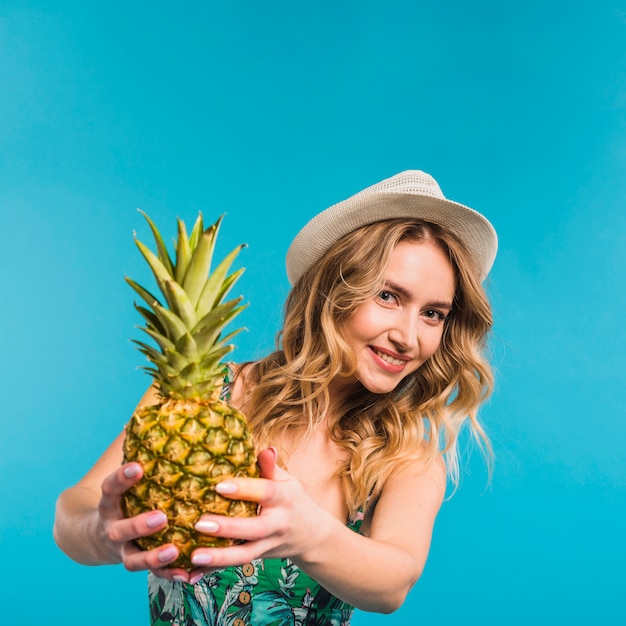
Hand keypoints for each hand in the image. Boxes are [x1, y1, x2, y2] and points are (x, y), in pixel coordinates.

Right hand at [99, 462, 202, 582]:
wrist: (94, 537)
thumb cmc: (123, 497)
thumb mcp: (124, 479)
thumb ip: (141, 453)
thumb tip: (164, 406)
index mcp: (109, 503)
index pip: (109, 489)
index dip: (121, 478)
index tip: (137, 467)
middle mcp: (112, 528)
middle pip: (121, 530)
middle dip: (139, 524)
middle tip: (162, 516)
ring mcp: (123, 550)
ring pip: (134, 559)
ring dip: (154, 556)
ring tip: (175, 549)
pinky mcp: (137, 564)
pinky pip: (152, 574)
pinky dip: (170, 575)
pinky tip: (189, 573)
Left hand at [189, 448, 329, 568]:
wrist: (312, 535)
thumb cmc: (294, 500)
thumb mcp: (288, 481)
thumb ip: (271, 467)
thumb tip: (265, 449)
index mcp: (284, 498)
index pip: (265, 492)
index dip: (243, 489)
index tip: (219, 486)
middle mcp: (278, 523)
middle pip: (254, 528)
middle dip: (228, 528)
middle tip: (200, 523)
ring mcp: (269, 544)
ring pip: (245, 554)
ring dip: (219, 558)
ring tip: (194, 555)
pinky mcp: (260, 558)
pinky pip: (235, 566)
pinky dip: (214, 572)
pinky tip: (192, 574)